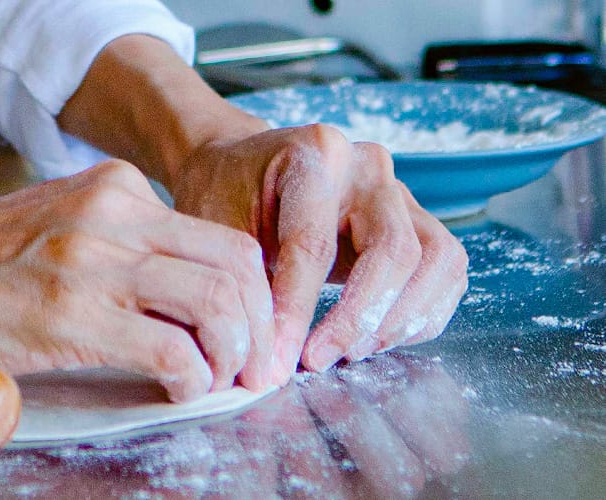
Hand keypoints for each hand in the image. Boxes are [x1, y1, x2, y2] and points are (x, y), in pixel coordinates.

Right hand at [0, 160, 278, 400]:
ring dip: (232, 357)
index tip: (250, 334)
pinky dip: (192, 380)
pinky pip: (174, 351)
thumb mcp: (52, 222)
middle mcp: (113, 215)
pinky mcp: (74, 316)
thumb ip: (112, 240)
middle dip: (260, 329)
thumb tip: (172, 292)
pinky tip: (176, 392)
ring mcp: (94, 262)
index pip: (222, 239)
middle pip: (237, 268)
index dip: (254, 295)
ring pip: (218, 307)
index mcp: (113, 189)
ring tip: (217, 384)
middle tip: (252, 369)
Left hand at [170, 127, 468, 374]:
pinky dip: (420, 315)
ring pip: (438, 261)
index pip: (314, 245)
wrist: (241, 167)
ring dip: (399, 320)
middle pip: (396, 252)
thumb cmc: (224, 196)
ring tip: (350, 353)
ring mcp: (401, 191)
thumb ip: (246, 287)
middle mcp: (369, 167)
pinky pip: (446, 272)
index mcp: (314, 156)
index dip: (298, 311)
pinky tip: (375, 338)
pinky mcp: (419, 220)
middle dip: (359, 320)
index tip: (281, 360)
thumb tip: (270, 364)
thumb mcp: (218, 230)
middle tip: (319, 360)